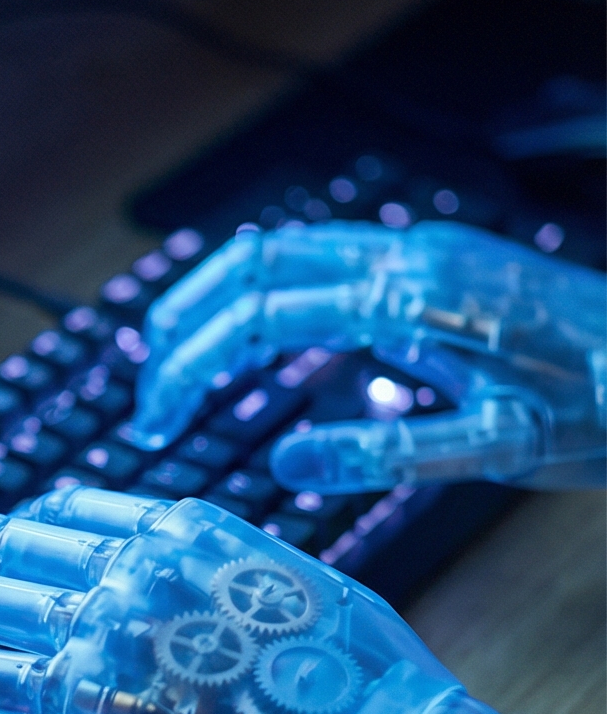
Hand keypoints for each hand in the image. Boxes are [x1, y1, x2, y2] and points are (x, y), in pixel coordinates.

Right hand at [133, 220, 604, 492]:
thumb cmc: (602, 407)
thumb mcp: (499, 448)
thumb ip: (388, 454)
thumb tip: (286, 464)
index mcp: (409, 297)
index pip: (256, 316)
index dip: (189, 367)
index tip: (158, 424)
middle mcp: (407, 255)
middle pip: (249, 263)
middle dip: (181, 327)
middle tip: (151, 399)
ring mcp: (422, 249)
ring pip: (281, 251)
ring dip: (217, 304)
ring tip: (183, 365)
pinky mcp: (436, 261)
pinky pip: (323, 259)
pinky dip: (266, 295)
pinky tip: (264, 347)